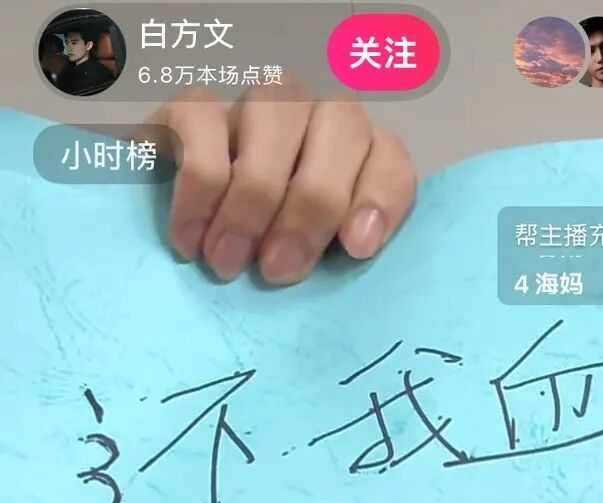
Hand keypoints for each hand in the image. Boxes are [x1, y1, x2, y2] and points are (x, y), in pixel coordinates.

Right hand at [147, 76, 415, 284]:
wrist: (189, 256)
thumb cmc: (266, 270)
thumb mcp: (316, 273)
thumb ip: (339, 259)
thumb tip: (351, 254)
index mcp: (359, 158)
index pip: (390, 156)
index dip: (378, 196)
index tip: (356, 248)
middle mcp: (315, 117)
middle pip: (339, 121)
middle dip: (311, 202)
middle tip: (276, 269)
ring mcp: (258, 106)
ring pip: (274, 106)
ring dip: (253, 191)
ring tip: (227, 260)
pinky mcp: (195, 108)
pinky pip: (200, 113)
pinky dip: (198, 182)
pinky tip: (190, 238)